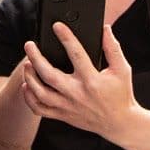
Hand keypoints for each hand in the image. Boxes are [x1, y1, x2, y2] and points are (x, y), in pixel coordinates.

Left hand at [20, 23, 136, 137]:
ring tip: (27, 64)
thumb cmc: (121, 94)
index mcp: (93, 81)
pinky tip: (27, 86)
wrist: (120, 124)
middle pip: (50, 75)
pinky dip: (29, 98)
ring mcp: (68, 106)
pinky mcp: (63, 115)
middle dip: (36, 58)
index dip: (66, 38)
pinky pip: (40, 109)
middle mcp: (78, 94)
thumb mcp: (122, 69)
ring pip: (41, 93)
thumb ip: (112, 48)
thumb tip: (105, 29)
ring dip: (30, 78)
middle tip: (29, 45)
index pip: (77, 54)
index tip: (57, 26)